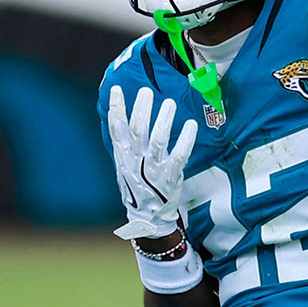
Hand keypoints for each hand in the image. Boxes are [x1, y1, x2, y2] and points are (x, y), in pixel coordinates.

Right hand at [107, 85, 197, 239]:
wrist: (148, 217)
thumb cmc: (138, 187)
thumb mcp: (125, 166)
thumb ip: (125, 144)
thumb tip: (121, 117)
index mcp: (123, 156)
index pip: (116, 129)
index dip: (116, 108)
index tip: (116, 89)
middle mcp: (136, 160)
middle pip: (137, 130)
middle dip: (141, 109)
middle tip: (146, 90)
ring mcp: (153, 168)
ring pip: (158, 140)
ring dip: (163, 120)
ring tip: (169, 102)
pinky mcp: (171, 176)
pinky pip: (179, 155)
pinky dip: (185, 139)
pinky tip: (191, 124)